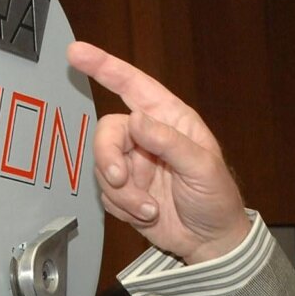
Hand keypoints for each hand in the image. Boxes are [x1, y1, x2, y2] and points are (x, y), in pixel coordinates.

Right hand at [66, 42, 250, 263]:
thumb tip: (136, 119)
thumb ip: (168, 142)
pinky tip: (148, 213)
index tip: (78, 53)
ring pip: (103, 166)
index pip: (132, 85)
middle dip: (108, 157)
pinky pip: (106, 193)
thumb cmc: (216, 199)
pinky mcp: (125, 190)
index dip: (104, 67)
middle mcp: (147, 136)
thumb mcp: (201, 167)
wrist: (211, 242)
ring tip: (150, 207)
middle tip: (119, 178)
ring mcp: (134, 164)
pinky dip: (123, 207)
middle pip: (108, 132)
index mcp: (170, 119)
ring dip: (122, 193)